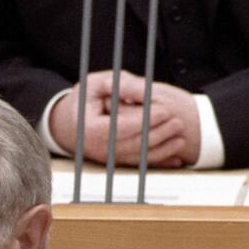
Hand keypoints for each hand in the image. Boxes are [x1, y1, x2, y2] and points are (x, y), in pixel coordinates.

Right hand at [49, 70, 200, 167]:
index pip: (121, 126)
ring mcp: (107, 158)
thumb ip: (119, 84)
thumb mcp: (96, 84)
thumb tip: (140, 88)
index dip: (145, 120)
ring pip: (139, 157)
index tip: (164, 110)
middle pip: (133, 144)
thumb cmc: (84, 100)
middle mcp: (98, 148)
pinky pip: (140, 164)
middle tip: (178, 122)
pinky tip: (176, 159)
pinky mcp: (116, 162)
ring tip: (181, 138)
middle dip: (158, 134)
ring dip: (162, 150)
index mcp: (90, 128)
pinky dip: (159, 162)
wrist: (68, 123)